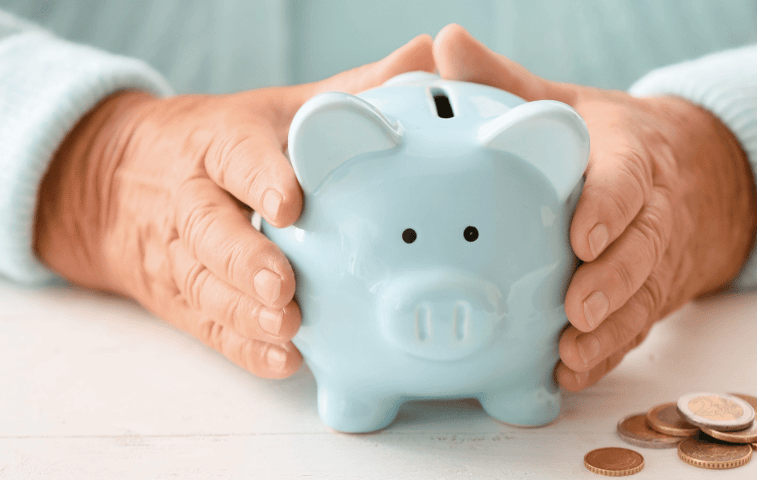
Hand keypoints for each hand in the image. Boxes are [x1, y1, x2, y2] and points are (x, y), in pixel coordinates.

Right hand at [34, 35, 434, 377]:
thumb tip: (428, 55)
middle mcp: (192, 198)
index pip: (234, 157)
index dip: (260, 180)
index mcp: (216, 143)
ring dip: (244, 312)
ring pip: (205, 284)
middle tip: (284, 286)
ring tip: (287, 326)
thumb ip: (353, 90)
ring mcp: (181, 253)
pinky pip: (207, 326)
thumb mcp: (280, 108)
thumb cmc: (224, 142)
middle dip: (244, 260)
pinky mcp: (181, 297)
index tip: (289, 205)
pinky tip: (282, 359)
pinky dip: (243, 347)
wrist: (122, 181)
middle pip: (208, 230)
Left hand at [433, 25, 756, 390]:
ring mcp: (656, 260)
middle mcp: (653, 213)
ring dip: (610, 332)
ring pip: (643, 299)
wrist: (693, 177)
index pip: (629, 178)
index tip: (583, 234)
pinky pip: (635, 329)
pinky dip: (607, 355)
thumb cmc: (610, 142)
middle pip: (643, 249)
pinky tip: (569, 376)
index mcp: (632, 157)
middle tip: (577, 309)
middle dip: (614, 281)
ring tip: (570, 355)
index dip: (610, 206)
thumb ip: (508, 82)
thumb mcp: (567, 104)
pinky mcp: (650, 296)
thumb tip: (445, 43)